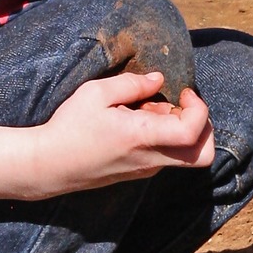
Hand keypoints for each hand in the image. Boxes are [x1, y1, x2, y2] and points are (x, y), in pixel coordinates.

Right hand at [30, 70, 214, 196]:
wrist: (49, 165)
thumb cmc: (70, 127)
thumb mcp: (96, 93)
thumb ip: (132, 84)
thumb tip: (158, 80)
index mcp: (143, 137)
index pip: (194, 132)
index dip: (199, 108)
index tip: (182, 92)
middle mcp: (150, 159)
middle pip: (202, 154)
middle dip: (202, 127)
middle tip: (180, 106)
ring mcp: (145, 170)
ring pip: (185, 154)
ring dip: (179, 129)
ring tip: (146, 110)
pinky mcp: (137, 173)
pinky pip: (166, 155)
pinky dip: (163, 137)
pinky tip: (136, 123)